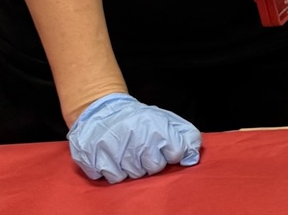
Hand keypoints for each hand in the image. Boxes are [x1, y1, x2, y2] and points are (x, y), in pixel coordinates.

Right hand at [67, 93, 200, 182]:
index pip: (175, 152)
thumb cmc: (137, 119)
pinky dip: (111, 169)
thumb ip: (185, 135)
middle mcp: (134, 136)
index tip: (162, 146)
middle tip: (141, 148)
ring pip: (131, 176)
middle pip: (153, 168)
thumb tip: (193, 156)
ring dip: (129, 166)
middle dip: (149, 161)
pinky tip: (111, 156)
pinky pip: (111, 178)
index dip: (171, 152)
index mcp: (154, 125)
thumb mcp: (164, 119)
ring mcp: (112, 148)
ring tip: (126, 150)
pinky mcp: (94, 157)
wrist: (102, 109)